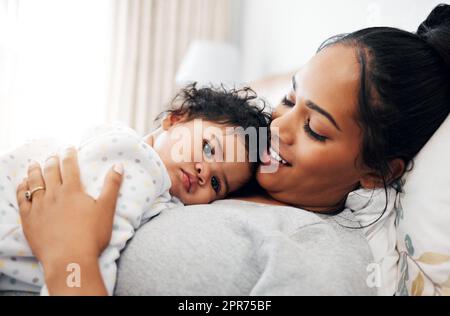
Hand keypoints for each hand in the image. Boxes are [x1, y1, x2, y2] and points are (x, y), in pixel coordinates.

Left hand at [16, 147, 122, 273]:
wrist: (70, 258)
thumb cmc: (91, 235)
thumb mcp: (107, 209)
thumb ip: (112, 185)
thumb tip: (118, 165)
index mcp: (73, 190)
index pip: (70, 166)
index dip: (69, 155)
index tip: (69, 147)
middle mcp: (54, 194)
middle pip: (51, 171)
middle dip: (52, 160)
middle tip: (53, 155)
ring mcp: (39, 206)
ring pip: (34, 182)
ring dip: (34, 170)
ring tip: (34, 163)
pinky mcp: (29, 219)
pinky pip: (22, 199)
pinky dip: (22, 189)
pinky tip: (23, 184)